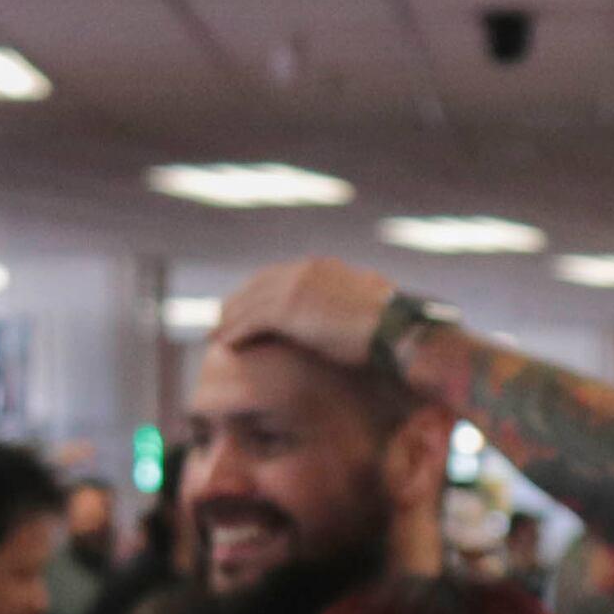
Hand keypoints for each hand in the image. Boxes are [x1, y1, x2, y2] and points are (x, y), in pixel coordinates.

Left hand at [213, 257, 406, 380]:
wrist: (396, 332)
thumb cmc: (393, 329)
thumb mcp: (370, 310)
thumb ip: (351, 308)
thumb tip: (355, 320)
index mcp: (325, 268)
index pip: (281, 277)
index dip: (260, 293)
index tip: (248, 309)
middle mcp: (307, 269)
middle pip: (259, 285)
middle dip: (238, 303)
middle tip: (221, 322)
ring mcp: (295, 286)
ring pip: (250, 301)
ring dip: (230, 320)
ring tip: (217, 337)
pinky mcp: (288, 307)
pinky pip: (251, 319)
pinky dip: (236, 331)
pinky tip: (226, 346)